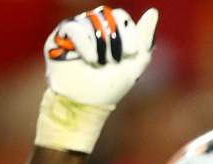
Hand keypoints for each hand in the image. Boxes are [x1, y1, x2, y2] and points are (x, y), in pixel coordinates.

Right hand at [36, 6, 158, 152]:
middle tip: (114, 60)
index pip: (121, 16)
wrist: (85, 104)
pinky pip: (75, 27)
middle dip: (116, 40)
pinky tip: (91, 60)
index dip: (128, 33)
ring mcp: (76, 30)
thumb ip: (145, 39)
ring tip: (99, 63)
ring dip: (102, 45)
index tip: (130, 53)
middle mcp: (93, 28)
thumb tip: (153, 11)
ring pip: (92, 21)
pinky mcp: (60, 37)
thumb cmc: (109, 87)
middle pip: (108, 15)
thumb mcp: (134, 64)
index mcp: (110, 32)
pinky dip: (86, 44)